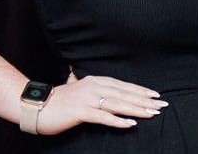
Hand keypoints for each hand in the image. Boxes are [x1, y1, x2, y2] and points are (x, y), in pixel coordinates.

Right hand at [34, 73, 166, 134]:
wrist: (35, 106)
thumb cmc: (57, 99)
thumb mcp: (75, 86)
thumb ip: (86, 83)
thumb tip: (82, 73)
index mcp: (95, 81)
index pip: (124, 86)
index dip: (141, 91)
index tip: (156, 96)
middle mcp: (94, 87)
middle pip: (125, 94)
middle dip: (145, 100)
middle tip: (162, 105)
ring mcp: (87, 99)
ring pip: (118, 104)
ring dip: (137, 109)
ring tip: (152, 114)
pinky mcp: (81, 111)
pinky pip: (103, 117)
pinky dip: (118, 121)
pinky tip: (131, 124)